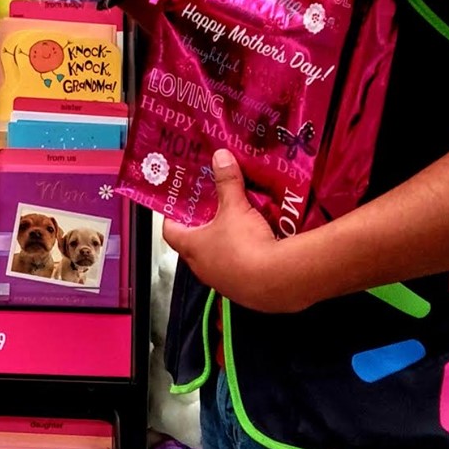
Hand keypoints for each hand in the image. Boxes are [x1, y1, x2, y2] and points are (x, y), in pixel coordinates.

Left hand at [163, 151, 315, 314]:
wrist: (278, 280)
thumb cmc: (246, 245)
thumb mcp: (236, 207)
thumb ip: (227, 182)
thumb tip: (221, 157)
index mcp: (192, 248)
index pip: (170, 232)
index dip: (172, 216)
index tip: (178, 205)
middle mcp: (202, 268)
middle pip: (194, 245)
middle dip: (203, 227)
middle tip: (212, 209)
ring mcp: (223, 282)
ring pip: (218, 259)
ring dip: (225, 244)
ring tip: (238, 225)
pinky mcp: (245, 291)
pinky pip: (240, 271)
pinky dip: (246, 258)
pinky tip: (259, 246)